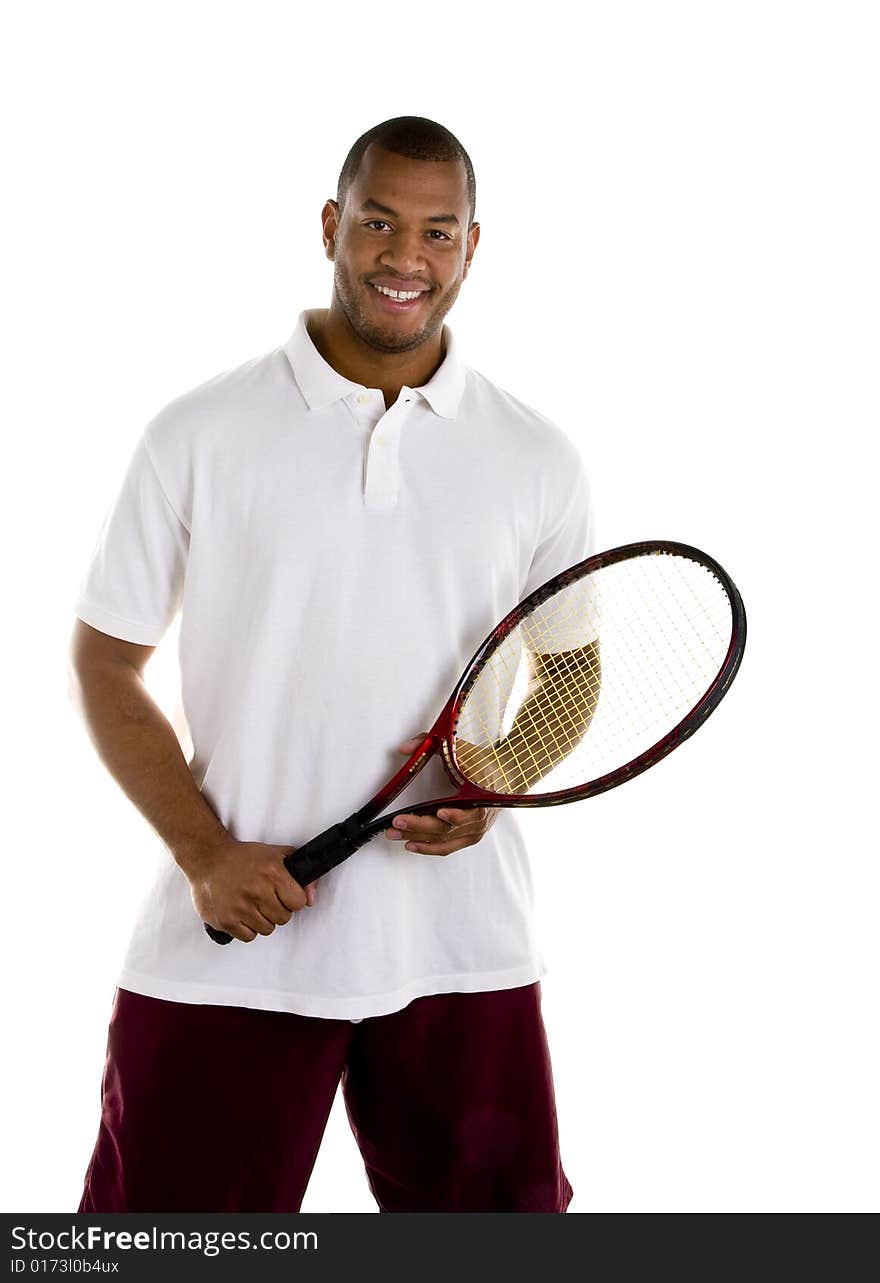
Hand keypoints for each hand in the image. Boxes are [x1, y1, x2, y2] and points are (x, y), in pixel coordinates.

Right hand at [183, 837, 317, 943]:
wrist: (209, 859)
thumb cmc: (243, 858)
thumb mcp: (276, 856)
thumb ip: (300, 875)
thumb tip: (311, 897)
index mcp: (272, 873)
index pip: (298, 903)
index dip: (292, 900)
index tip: (284, 895)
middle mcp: (257, 890)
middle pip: (283, 918)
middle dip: (277, 910)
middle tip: (265, 899)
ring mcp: (240, 907)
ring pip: (267, 929)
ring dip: (262, 920)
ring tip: (252, 905)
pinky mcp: (226, 920)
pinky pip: (248, 936)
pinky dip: (247, 928)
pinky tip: (242, 914)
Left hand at [384, 734, 499, 856]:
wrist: (505, 775)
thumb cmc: (482, 763)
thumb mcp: (458, 748)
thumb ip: (428, 743)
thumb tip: (404, 748)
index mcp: (481, 796)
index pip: (469, 812)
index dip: (455, 815)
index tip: (440, 812)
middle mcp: (479, 818)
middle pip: (448, 829)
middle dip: (419, 827)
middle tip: (398, 822)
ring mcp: (474, 830)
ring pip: (444, 842)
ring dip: (419, 840)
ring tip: (397, 834)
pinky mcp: (469, 837)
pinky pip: (447, 847)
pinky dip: (429, 848)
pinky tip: (412, 844)